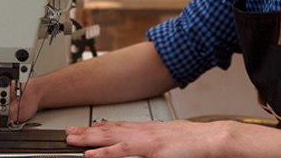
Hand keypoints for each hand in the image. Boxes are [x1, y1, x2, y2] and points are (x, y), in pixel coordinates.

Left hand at [65, 120, 230, 157]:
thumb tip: (153, 150)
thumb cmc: (197, 143)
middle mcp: (143, 130)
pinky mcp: (149, 149)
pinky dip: (105, 153)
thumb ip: (157, 145)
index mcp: (149, 129)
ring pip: (110, 138)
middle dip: (88, 132)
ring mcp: (144, 139)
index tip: (87, 127)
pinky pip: (122, 152)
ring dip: (89, 139)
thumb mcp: (172, 142)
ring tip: (72, 140)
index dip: (101, 127)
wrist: (212, 139)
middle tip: (69, 132)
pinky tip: (91, 154)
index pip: (120, 126)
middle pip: (109, 130)